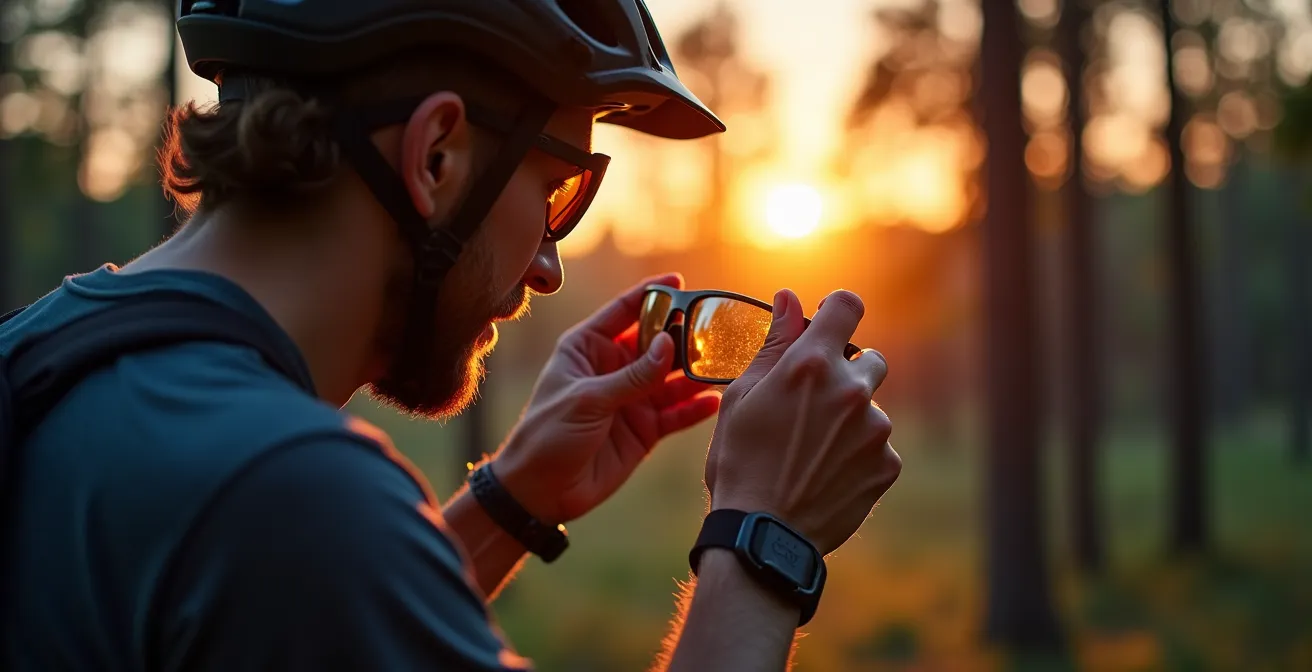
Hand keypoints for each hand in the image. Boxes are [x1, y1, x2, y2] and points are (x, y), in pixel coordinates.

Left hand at [492, 273, 720, 524]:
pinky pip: (676, 413)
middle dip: (684, 335)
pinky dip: (695, 408)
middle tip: (714, 328)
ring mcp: (631, 399)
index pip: (624, 311)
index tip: (681, 282)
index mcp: (588, 348)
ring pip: (672, 378)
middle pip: (656, 343)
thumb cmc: (547, 435)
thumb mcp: (587, 399)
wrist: (540, 492)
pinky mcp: (644, 430)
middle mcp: (613, 368)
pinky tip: (714, 400)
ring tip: (723, 363)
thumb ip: (632, 375)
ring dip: (695, 372)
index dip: (653, 295)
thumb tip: (668, 345)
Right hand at [705, 289, 899, 554]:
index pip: (847, 306)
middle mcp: (851, 390)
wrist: (764, 534)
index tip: (828, 323)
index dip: (837, 309)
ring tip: (813, 452)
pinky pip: (879, 447)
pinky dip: (858, 455)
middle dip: (848, 374)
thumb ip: (774, 344)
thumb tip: (789, 300)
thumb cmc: (740, 461)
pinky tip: (827, 474)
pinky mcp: (887, 464)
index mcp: (811, 365)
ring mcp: (875, 429)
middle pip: (870, 358)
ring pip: (871, 409)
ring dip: (850, 420)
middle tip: (814, 406)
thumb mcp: (743, 396)